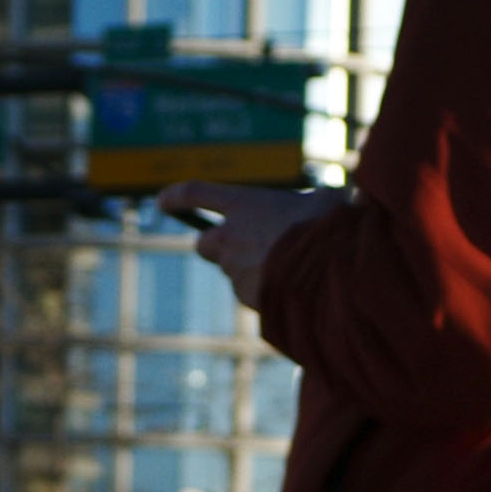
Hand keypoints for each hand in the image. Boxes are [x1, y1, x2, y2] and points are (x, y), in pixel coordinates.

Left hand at [154, 182, 334, 307]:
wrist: (329, 271)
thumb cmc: (329, 227)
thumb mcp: (324, 200)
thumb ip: (308, 201)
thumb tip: (321, 205)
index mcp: (243, 204)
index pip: (196, 194)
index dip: (177, 197)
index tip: (160, 201)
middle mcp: (230, 237)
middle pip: (204, 244)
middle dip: (216, 246)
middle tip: (242, 246)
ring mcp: (236, 270)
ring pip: (234, 271)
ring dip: (252, 269)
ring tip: (291, 266)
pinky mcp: (247, 297)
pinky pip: (253, 293)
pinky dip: (267, 290)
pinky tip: (295, 286)